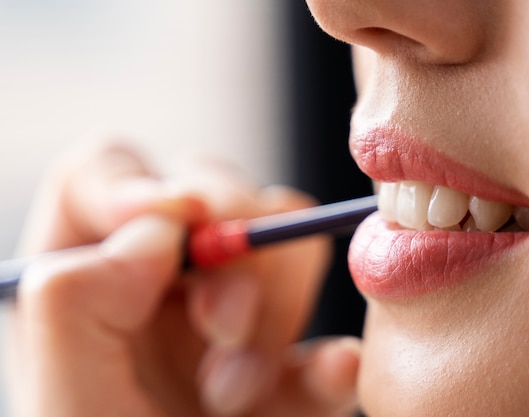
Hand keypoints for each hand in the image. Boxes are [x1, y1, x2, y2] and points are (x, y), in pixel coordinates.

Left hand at [4, 141, 359, 415]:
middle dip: (232, 255)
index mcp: (90, 281)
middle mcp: (161, 289)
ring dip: (272, 316)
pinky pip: (330, 331)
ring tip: (235, 397)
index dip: (145, 184)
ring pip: (283, 250)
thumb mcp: (66, 401)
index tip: (181, 226)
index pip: (110, 175)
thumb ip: (78, 302)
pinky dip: (332, 354)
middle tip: (217, 330)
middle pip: (215, 197)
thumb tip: (160, 227)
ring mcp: (230, 323)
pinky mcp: (285, 370)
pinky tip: (327, 380)